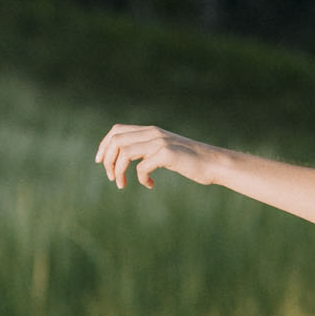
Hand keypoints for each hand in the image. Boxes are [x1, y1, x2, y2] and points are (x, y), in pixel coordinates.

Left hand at [95, 123, 218, 189]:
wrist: (214, 163)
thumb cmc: (191, 161)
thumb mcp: (166, 151)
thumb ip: (149, 149)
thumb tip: (127, 156)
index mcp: (151, 131)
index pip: (117, 130)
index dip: (104, 145)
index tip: (101, 162)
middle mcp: (153, 133)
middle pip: (116, 140)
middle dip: (108, 160)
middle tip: (112, 177)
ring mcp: (159, 142)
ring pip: (124, 152)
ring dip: (118, 170)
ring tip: (122, 184)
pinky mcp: (166, 154)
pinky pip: (142, 167)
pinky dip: (142, 179)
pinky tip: (151, 185)